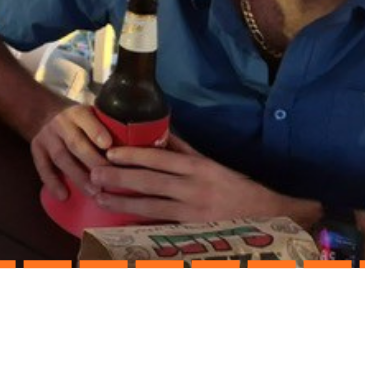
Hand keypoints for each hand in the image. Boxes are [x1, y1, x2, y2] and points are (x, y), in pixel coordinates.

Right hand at [30, 104, 111, 202]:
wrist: (45, 113)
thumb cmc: (80, 121)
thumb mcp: (92, 115)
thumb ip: (109, 127)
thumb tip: (140, 148)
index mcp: (78, 113)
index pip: (87, 120)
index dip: (97, 132)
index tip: (109, 146)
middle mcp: (61, 123)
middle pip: (75, 143)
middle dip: (92, 162)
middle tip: (107, 181)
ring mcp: (47, 137)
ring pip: (61, 157)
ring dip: (77, 176)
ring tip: (93, 192)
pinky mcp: (36, 149)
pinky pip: (42, 167)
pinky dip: (52, 182)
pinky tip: (63, 196)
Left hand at [88, 133, 292, 222]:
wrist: (270, 217)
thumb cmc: (239, 188)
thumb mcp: (213, 164)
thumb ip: (185, 151)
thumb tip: (160, 132)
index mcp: (199, 167)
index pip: (160, 158)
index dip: (133, 155)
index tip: (110, 153)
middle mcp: (194, 188)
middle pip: (150, 182)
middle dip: (119, 178)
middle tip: (94, 174)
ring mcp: (193, 213)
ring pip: (150, 206)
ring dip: (122, 202)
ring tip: (100, 198)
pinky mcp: (194, 232)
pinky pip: (162, 227)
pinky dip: (142, 226)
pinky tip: (123, 225)